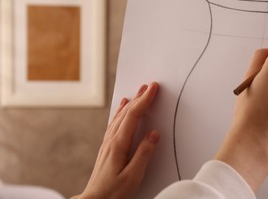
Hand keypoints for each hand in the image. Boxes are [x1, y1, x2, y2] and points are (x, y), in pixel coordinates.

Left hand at [73, 82, 159, 198]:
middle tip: (150, 85)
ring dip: (131, 102)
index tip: (153, 88)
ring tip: (138, 92)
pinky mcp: (108, 147)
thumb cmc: (113, 192)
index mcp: (119, 144)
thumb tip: (154, 134)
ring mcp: (108, 143)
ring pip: (120, 116)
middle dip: (139, 97)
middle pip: (126, 112)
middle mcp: (111, 140)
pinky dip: (121, 112)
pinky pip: (115, 123)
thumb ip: (144, 153)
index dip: (144, 100)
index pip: (133, 115)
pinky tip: (122, 108)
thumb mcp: (133, 176)